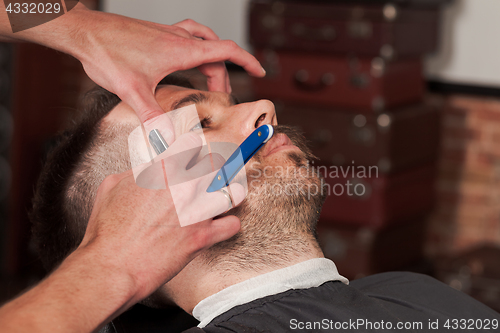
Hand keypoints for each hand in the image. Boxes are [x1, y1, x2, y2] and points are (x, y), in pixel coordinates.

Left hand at [69, 8, 264, 123]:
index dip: (247, 61)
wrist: (84, 30)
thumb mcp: (132, 90)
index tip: (260, 71)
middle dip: (225, 73)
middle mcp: (178, 38)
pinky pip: (188, 36)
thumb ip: (152, 117)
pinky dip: (197, 47)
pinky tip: (186, 57)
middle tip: (223, 94)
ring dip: (213, 57)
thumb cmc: (107, 52)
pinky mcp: (157, 33)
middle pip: (216, 52)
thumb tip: (166, 141)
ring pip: (203, 40)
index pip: (226, 51)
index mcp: (181, 50)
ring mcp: (168, 33)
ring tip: (213, 74)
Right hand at [79, 132, 244, 299]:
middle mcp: (185, 187)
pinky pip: (232, 225)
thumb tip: (150, 166)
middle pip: (217, 163)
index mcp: (163, 170)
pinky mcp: (203, 237)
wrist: (112, 267)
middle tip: (201, 179)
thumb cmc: (107, 230)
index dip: (189, 150)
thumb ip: (138, 170)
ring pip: (233, 191)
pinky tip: (217, 225)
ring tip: (215, 199)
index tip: (188, 157)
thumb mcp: (113, 185)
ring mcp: (198, 212)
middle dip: (209, 169)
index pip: (192, 142)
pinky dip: (227, 225)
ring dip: (225, 194)